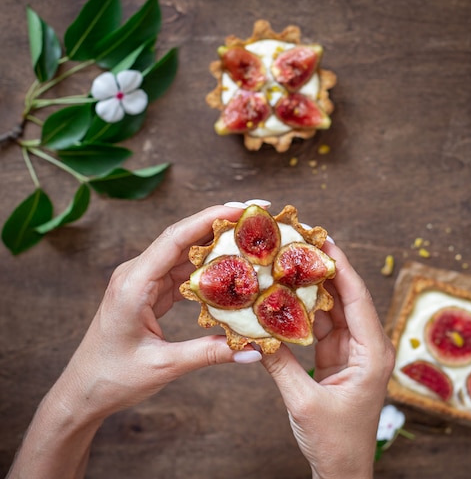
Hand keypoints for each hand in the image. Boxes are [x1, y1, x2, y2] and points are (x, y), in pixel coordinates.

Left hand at [8, 204, 261, 478]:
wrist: (83, 392)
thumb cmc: (113, 378)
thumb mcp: (164, 366)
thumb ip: (209, 353)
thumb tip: (254, 351)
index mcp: (134, 283)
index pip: (176, 238)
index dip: (211, 218)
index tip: (243, 208)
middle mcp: (137, 273)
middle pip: (183, 237)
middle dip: (220, 223)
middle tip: (257, 216)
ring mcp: (143, 280)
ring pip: (185, 252)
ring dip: (217, 244)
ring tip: (251, 238)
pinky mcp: (150, 291)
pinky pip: (183, 271)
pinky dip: (208, 267)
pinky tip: (231, 266)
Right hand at [261, 242, 395, 478]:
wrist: (342, 471)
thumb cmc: (335, 442)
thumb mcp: (304, 402)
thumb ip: (279, 365)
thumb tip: (253, 332)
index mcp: (373, 353)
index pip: (357, 299)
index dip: (341, 266)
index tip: (324, 239)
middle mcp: (367, 346)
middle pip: (345, 298)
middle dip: (324, 269)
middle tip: (301, 242)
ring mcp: (351, 351)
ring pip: (331, 310)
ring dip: (311, 288)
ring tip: (290, 261)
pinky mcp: (336, 358)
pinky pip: (319, 327)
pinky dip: (302, 312)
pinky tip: (285, 296)